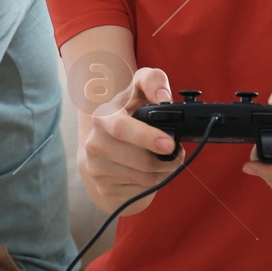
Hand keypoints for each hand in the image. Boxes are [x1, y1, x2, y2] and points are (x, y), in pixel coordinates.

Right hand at [80, 66, 181, 213]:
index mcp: (102, 116)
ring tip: (164, 159)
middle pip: (141, 160)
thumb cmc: (128, 115)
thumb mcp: (137, 91)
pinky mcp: (104, 187)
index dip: (147, 137)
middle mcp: (95, 143)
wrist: (103, 146)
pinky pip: (141, 189)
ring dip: (164, 170)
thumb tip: (163, 98)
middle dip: (166, 160)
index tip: (169, 143)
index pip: (122, 128)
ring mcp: (97, 168)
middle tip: (176, 153)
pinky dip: (155, 181)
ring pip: (144, 177)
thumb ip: (152, 81)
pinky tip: (151, 170)